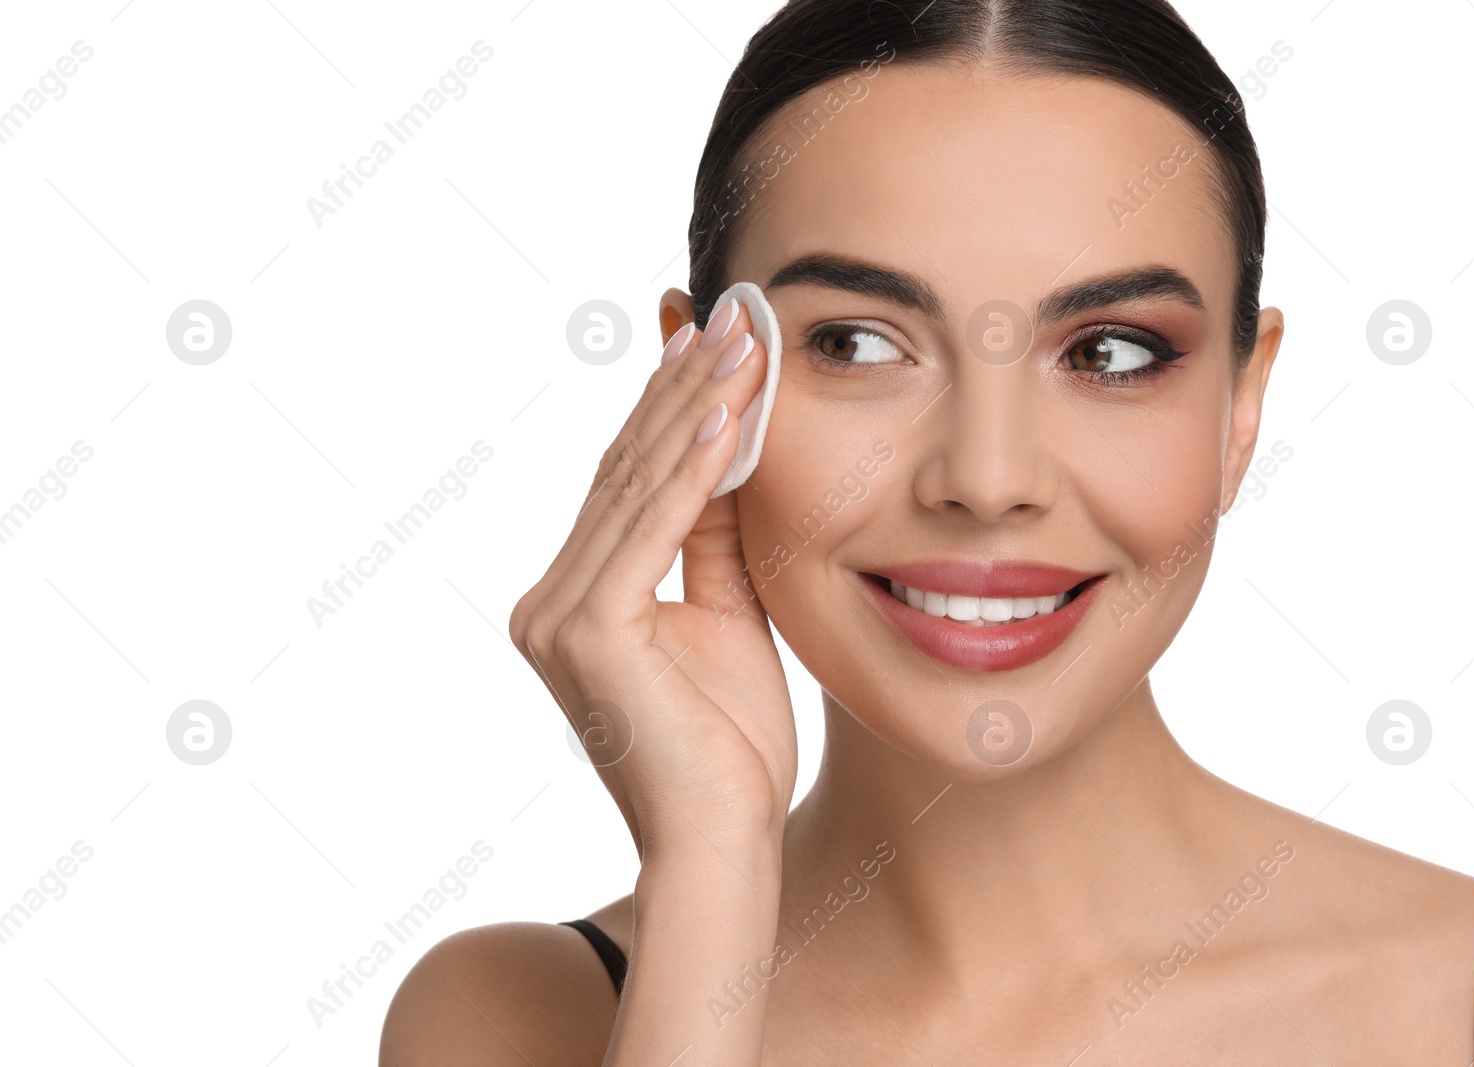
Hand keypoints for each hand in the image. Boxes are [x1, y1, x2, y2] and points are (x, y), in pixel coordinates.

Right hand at [510, 299, 797, 862]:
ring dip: (694, 405)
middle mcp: (549, 600)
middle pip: (625, 470)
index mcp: (576, 601)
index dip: (670, 407)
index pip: (628, 483)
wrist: (724, 842)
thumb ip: (712, 537)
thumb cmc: (730, 746)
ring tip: (740, 338)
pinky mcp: (586, 629)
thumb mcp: (725, 616)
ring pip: (636, 485)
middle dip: (683, 386)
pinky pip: (651, 527)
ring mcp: (557, 615)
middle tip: (730, 313)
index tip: (711, 339)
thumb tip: (725, 448)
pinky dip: (692, 467)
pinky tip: (727, 410)